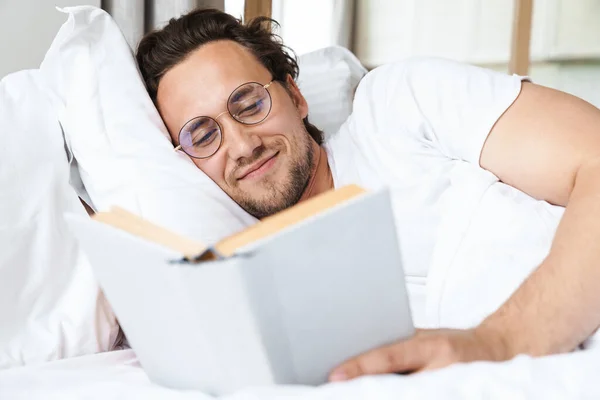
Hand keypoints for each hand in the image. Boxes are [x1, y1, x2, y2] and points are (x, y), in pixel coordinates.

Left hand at [328, 327, 508, 381]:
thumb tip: (359, 356)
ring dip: (382, 396)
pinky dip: (400, 397)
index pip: (389, 357)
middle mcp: (443, 369)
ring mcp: (452, 385)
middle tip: (341, 393)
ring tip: (357, 394)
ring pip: (408, 396)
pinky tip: (382, 396)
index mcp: (433, 347)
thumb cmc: (455, 344)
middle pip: (398, 387)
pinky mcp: (455, 393)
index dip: (360, 367)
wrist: (495, 352)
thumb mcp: (424, 337)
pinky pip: (417, 397)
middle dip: (368, 391)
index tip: (335, 375)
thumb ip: (397, 347)